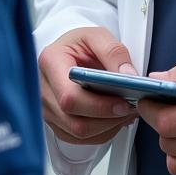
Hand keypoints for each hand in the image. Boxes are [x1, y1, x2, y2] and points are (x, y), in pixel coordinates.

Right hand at [38, 26, 138, 145]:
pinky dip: (103, 131)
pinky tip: (114, 117)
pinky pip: (80, 138)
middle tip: (131, 107)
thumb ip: (114, 52)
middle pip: (75, 121)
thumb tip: (128, 76)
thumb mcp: (97, 36)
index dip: (98, 106)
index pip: (69, 97)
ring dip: (108, 126)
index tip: (123, 102)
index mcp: (50, 63)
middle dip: (108, 119)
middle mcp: (44, 90)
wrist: (68, 51)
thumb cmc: (79, 44)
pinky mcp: (57, 123)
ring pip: (79, 133)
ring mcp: (48, 110)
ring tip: (126, 110)